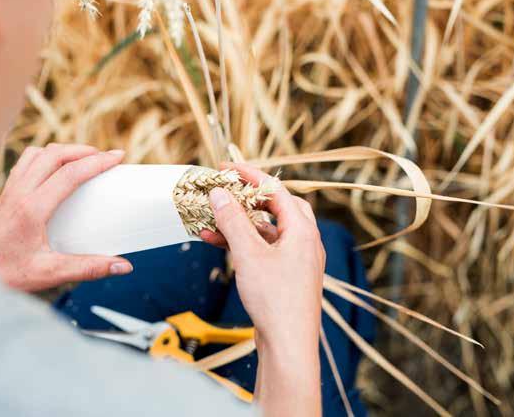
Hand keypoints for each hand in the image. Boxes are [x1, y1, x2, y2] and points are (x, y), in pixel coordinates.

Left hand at [0, 144, 132, 291]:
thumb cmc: (5, 275)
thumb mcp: (50, 274)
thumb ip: (88, 268)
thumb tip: (123, 267)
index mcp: (32, 209)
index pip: (69, 174)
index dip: (97, 162)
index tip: (116, 157)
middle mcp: (19, 193)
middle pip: (54, 155)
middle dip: (84, 150)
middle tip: (105, 156)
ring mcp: (9, 191)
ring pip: (38, 154)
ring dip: (64, 150)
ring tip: (83, 158)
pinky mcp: (5, 194)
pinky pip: (26, 162)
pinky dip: (45, 156)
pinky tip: (55, 168)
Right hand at [202, 163, 324, 344]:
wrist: (288, 345)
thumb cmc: (276, 301)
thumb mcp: (248, 255)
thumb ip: (233, 221)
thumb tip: (219, 193)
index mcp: (302, 230)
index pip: (276, 190)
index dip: (249, 176)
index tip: (225, 168)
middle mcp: (304, 241)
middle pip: (275, 206)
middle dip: (246, 197)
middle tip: (223, 190)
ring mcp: (296, 258)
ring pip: (265, 229)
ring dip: (238, 223)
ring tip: (209, 219)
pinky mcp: (286, 275)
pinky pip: (263, 249)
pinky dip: (242, 243)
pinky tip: (217, 242)